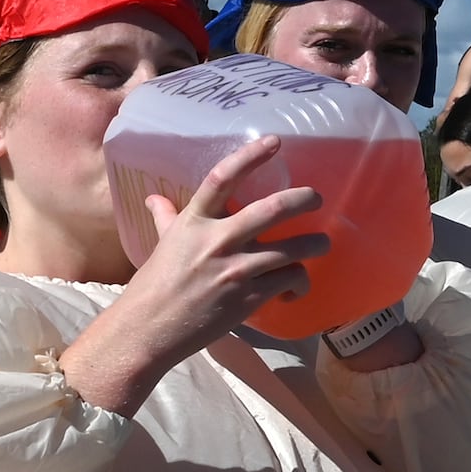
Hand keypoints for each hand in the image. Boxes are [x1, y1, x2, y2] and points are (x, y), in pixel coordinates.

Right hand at [59, 139, 325, 416]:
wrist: (149, 330)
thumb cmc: (153, 286)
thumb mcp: (161, 244)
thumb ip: (165, 217)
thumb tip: (154, 198)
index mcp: (194, 221)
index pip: (223, 178)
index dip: (251, 155)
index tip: (274, 141)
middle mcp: (218, 240)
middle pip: (273, 209)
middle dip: (304, 200)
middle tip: (316, 199)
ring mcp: (237, 269)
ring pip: (294, 249)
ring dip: (316, 245)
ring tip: (321, 245)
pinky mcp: (249, 298)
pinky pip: (289, 280)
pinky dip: (299, 283)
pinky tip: (295, 288)